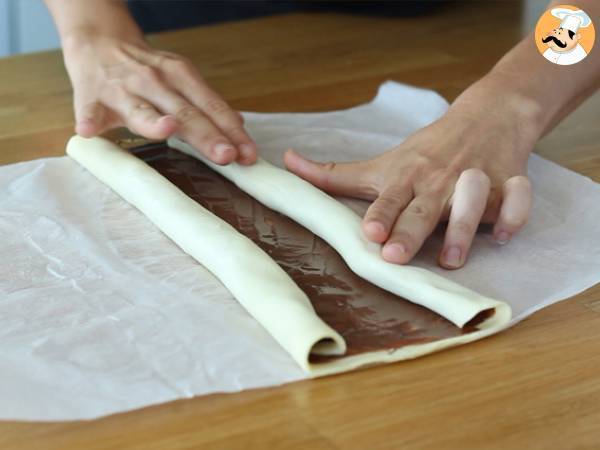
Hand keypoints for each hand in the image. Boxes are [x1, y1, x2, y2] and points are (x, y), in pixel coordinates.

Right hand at [62, 33, 255, 164]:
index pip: (212, 107)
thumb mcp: (180, 79)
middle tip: (227, 155)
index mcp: (180, 77)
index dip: (231, 131)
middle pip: (185, 113)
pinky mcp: (92, 98)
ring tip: (167, 130)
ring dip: (154, 122)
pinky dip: (90, 120)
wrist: (97, 42)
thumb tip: (237, 124)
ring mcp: (122, 90)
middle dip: (208, 135)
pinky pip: (90, 111)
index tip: (248, 153)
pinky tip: (90, 130)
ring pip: (141, 111)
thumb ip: (205, 104)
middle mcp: (155, 82)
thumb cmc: (145, 70)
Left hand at [285, 81, 540, 268]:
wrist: (487, 115)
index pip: (390, 199)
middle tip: (394, 255)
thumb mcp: (381, 162)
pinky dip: (515, 215)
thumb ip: (334, 174)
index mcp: (407, 176)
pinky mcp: (510, 183)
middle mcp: (439, 180)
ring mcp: (476, 181)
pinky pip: (517, 200)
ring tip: (451, 260)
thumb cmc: (426, 149)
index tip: (368, 233)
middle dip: (410, 231)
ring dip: (462, 231)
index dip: (380, 216)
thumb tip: (286, 163)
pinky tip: (504, 235)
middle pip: (424, 209)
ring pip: (471, 205)